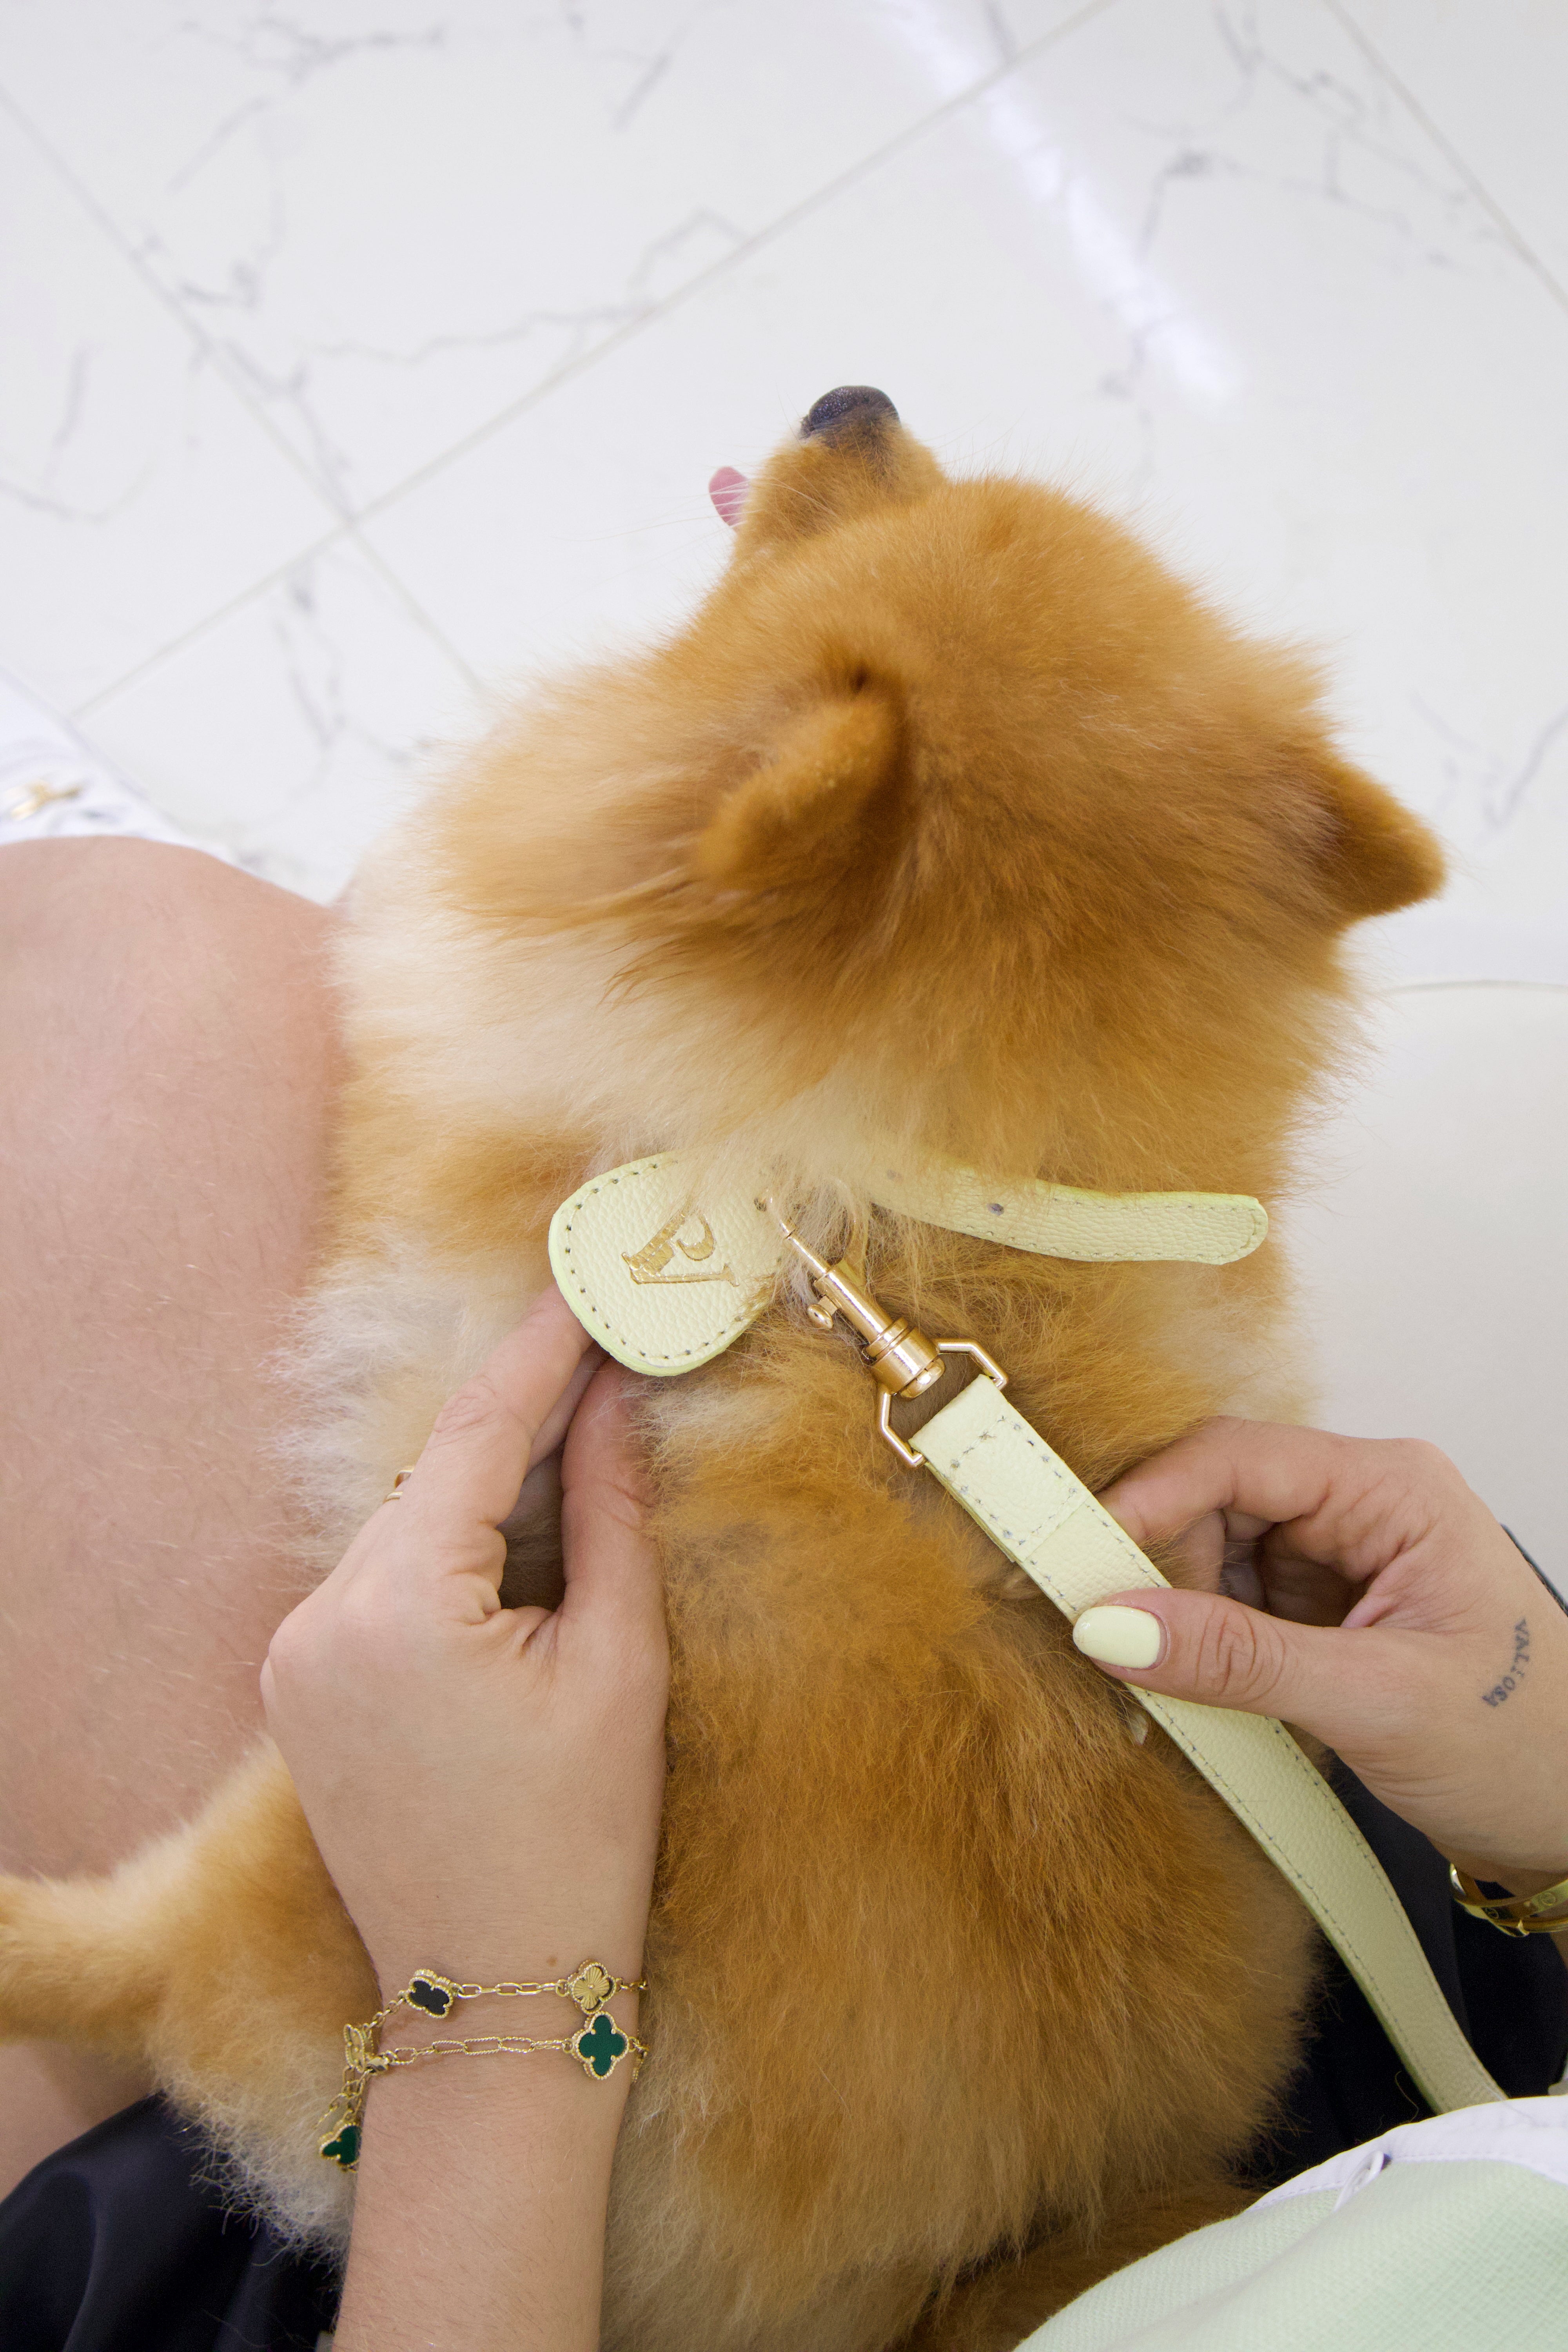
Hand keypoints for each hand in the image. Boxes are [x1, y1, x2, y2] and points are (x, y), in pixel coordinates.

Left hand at [261, 1287, 667, 2000]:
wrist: (495, 1995)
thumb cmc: (579, 1842)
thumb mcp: (619, 1665)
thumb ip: (612, 1514)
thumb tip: (615, 1400)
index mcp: (399, 1605)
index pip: (479, 1431)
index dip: (545, 1350)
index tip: (592, 1286)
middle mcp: (321, 1616)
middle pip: (437, 1473)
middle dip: (526, 1418)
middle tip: (611, 1356)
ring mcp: (296, 1654)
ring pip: (408, 1523)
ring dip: (488, 1488)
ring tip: (583, 1454)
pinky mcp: (299, 1687)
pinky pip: (382, 1580)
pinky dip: (448, 1549)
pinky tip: (518, 1549)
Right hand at [1077, 1420, 1567, 1894]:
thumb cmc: (1526, 1748)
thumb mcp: (1377, 1704)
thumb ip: (1240, 1661)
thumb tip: (1113, 1625)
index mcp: (1393, 1489)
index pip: (1237, 1457)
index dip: (1148, 1499)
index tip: (1078, 1560)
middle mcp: (1360, 1503)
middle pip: (1211, 1500)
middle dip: (1155, 1569)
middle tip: (1107, 1643)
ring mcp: (1337, 1555)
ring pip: (1208, 1552)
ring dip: (1171, 1614)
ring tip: (1158, 1686)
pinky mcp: (1319, 1606)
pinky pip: (1227, 1604)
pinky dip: (1195, 1646)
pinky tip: (1188, 1691)